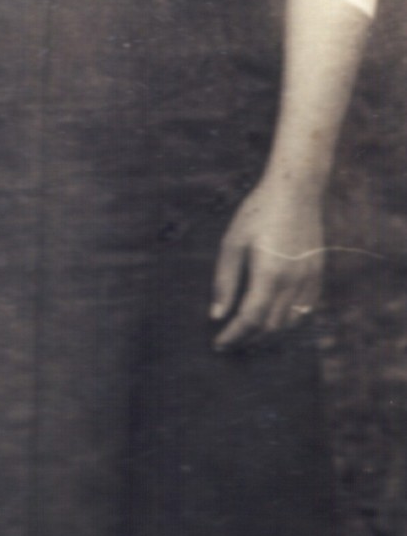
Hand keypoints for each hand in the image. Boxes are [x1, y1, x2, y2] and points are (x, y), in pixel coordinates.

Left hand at [211, 172, 325, 351]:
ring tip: (248, 333)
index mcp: (269, 275)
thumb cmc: (258, 212)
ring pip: (290, 321)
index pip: (251, 319)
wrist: (296, 190)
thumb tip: (216, 315)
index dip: (234, 336)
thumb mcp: (232, 242)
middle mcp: (293, 282)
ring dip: (268, 332)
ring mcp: (309, 280)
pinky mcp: (318, 274)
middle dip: (249, 338)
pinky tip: (273, 317)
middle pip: (271, 326)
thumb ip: (225, 281)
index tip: (218, 344)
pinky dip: (288, 319)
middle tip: (229, 342)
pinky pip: (305, 309)